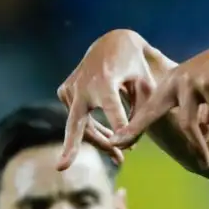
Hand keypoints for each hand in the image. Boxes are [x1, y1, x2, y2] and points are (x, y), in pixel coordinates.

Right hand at [56, 30, 162, 170]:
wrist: (112, 42)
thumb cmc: (134, 66)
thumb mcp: (146, 85)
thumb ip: (142, 113)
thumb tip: (128, 145)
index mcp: (107, 79)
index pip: (113, 108)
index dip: (119, 127)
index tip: (123, 146)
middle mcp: (84, 84)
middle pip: (77, 121)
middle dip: (70, 144)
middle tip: (63, 167)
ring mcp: (70, 87)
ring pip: (80, 126)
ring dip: (100, 142)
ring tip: (120, 159)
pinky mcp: (64, 91)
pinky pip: (77, 118)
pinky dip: (92, 130)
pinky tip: (109, 138)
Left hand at [110, 27, 208, 168]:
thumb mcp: (205, 90)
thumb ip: (194, 108)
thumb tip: (197, 128)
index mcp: (172, 83)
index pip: (148, 107)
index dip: (132, 125)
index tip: (116, 141)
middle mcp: (177, 80)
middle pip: (152, 112)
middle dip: (134, 129)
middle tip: (119, 145)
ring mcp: (192, 81)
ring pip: (188, 123)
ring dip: (199, 146)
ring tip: (206, 163)